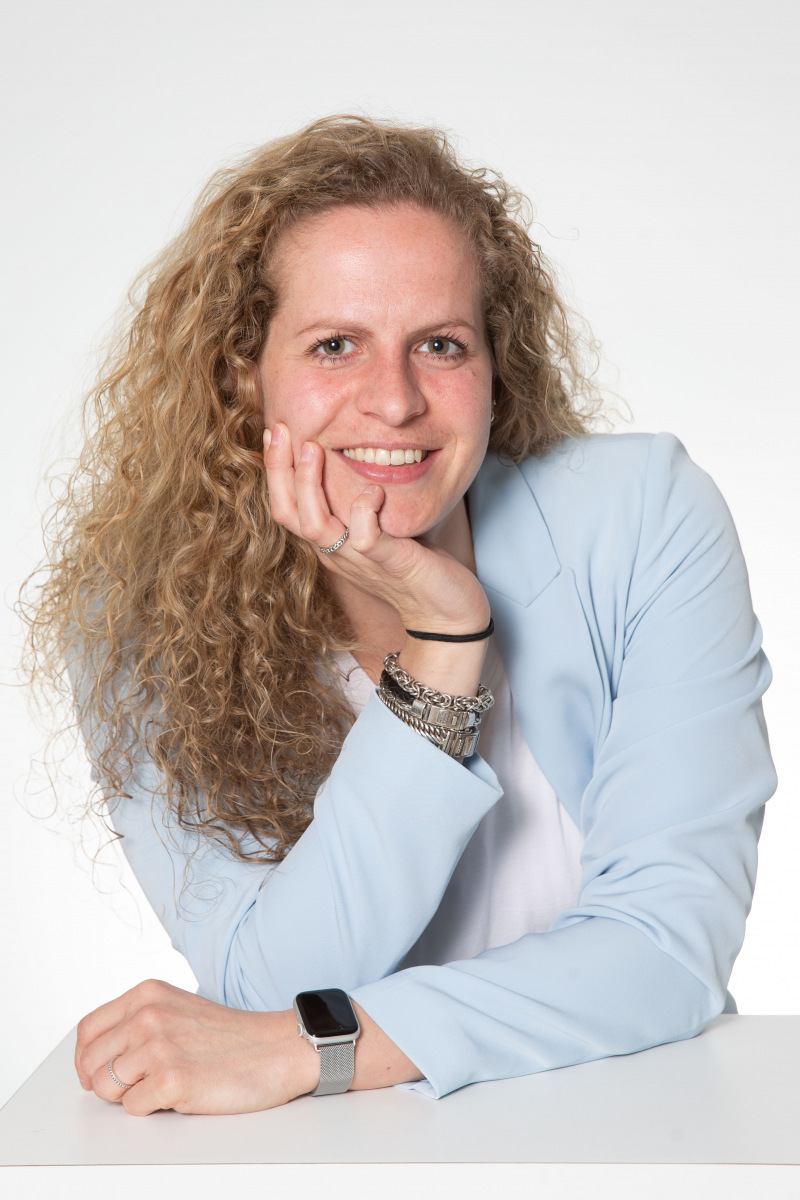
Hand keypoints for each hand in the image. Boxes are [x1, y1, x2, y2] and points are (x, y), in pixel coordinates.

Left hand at [74, 979, 317, 1115]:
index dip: (86, 1058)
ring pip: (105, 1089)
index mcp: (146, 994)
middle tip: (140, 1084)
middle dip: (108, 1081)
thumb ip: (136, 1022)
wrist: (275, 1049)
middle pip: (91, 1063)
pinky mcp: (171, 1079)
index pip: (88, 1030)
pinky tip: (179, 1094)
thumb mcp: (176, 1009)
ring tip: (162, 1085)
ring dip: (129, 1096)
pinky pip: (133, 1109)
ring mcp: (158, 1046)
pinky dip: (152, 1109)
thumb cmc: (229, 1036)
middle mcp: (148, 1015)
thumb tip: (94, 1057)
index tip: (97, 1073)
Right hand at [264, 424, 489, 634]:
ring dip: (310, 484)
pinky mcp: (390, 564)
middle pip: (288, 514)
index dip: (275, 471)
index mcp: (329, 543)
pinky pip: (365, 539)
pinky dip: (364, 511)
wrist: (445, 612)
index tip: (273, 433)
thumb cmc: (415, 563)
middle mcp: (336, 553)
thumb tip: (355, 456)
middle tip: (278, 430)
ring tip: (315, 448)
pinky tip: (374, 491)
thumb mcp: (379, 528)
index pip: (285, 507)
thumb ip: (360, 502)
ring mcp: (360, 561)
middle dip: (279, 469)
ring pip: (316, 526)